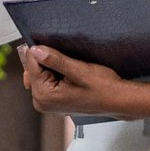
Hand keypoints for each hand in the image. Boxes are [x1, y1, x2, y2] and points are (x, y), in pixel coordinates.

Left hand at [17, 43, 134, 117]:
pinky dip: (55, 72)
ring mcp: (47, 103)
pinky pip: (47, 79)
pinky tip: (69, 72)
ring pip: (40, 72)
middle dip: (46, 59)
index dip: (42, 51)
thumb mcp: (80, 71)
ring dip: (52, 65)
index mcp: (44, 96)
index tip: (55, 47)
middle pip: (33, 69)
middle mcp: (42, 102)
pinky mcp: (54, 100)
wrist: (118, 100)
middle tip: (67, 59)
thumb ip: (55, 60)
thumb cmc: (103, 88)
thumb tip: (35, 50)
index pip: (31, 64)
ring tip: (71, 67)